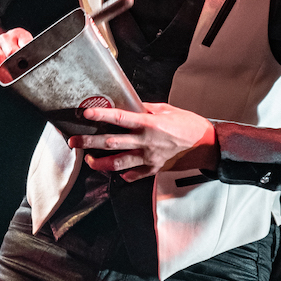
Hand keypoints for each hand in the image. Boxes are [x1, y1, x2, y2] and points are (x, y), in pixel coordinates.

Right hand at [0, 27, 32, 84]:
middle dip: (15, 65)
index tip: (32, 65)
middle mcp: (5, 38)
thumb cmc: (14, 52)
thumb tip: (37, 66)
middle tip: (20, 75)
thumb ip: (30, 55)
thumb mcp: (24, 48)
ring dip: (3, 70)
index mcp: (19, 35)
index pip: (26, 43)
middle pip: (12, 51)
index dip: (29, 56)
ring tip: (7, 79)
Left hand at [67, 102, 216, 181]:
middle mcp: (146, 142)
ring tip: (89, 161)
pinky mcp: (154, 170)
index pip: (120, 119)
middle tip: (74, 142)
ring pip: (119, 164)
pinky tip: (115, 173)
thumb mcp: (166, 109)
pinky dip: (123, 175)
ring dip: (100, 163)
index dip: (101, 116)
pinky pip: (134, 175)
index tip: (85, 114)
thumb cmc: (188, 124)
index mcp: (149, 124)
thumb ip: (145, 109)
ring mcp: (149, 159)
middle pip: (112, 143)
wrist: (206, 145)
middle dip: (90, 143)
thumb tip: (129, 106)